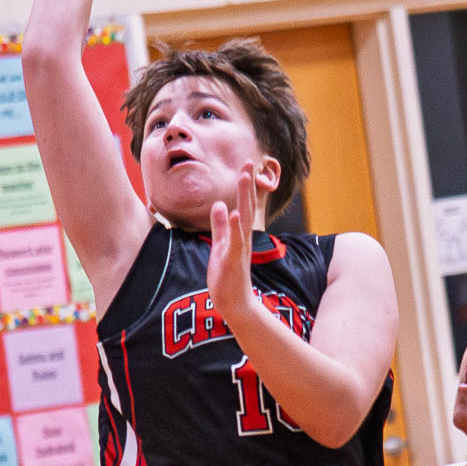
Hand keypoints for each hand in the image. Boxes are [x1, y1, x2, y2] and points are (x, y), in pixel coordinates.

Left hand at [207, 165, 257, 323]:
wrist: (235, 303)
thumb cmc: (227, 277)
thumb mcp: (220, 246)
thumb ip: (220, 227)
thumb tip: (218, 205)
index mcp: (238, 234)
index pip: (243, 205)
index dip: (244, 185)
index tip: (245, 165)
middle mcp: (243, 238)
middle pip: (246, 206)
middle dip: (247, 184)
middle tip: (248, 162)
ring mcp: (239, 248)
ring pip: (243, 218)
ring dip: (244, 197)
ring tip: (244, 177)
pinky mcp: (233, 260)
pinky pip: (235, 240)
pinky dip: (234, 226)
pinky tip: (233, 212)